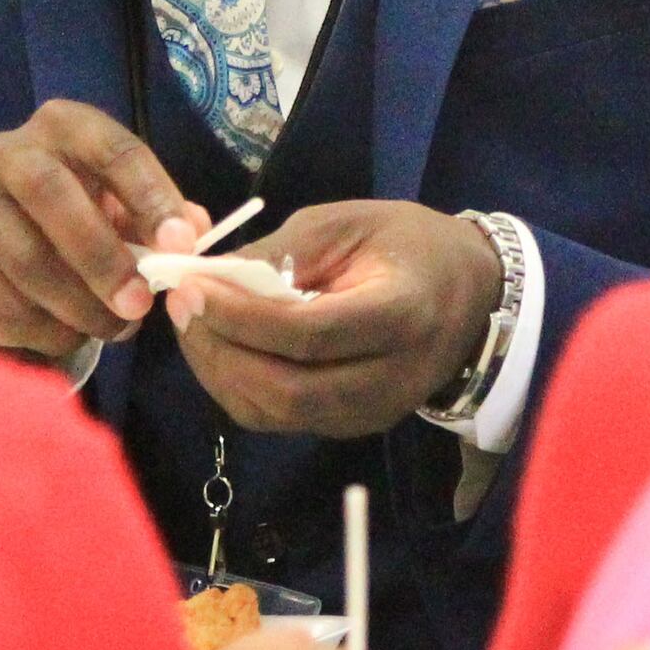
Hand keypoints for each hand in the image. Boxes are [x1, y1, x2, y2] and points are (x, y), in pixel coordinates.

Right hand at [0, 99, 202, 361]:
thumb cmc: (78, 216)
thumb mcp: (120, 205)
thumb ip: (158, 216)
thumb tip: (194, 233)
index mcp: (63, 126)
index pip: (113, 149)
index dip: (151, 196)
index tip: (182, 245)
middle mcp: (7, 152)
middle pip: (50, 194)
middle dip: (101, 255)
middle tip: (138, 303)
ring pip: (24, 258)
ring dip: (77, 304)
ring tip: (113, 327)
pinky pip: (0, 301)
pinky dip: (44, 328)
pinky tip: (69, 333)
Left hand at [168, 200, 499, 438]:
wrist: (470, 294)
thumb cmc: (408, 245)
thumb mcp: (347, 223)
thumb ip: (278, 251)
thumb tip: (206, 275)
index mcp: (401, 315)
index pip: (308, 334)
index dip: (241, 316)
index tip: (192, 285)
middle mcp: (390, 380)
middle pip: (287, 390)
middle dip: (220, 350)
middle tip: (180, 304)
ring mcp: (372, 413)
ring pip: (276, 413)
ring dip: (219, 371)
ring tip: (190, 321)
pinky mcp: (352, 426)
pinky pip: (280, 418)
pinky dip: (237, 386)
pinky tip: (218, 346)